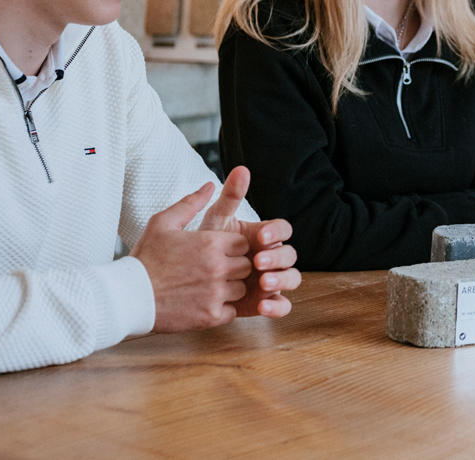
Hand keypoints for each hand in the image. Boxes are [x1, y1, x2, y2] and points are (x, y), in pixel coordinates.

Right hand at [131, 180, 251, 331]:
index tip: (217, 253)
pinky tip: (204, 304)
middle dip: (234, 267)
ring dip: (230, 288)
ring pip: (242, 288)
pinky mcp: (210, 316)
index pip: (244, 244)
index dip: (232, 248)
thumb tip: (209, 185)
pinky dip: (222, 309)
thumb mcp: (163, 223)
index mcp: (211, 243)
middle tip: (212, 271)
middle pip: (246, 265)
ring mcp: (215, 293)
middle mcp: (218, 267)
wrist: (126, 297)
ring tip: (207, 288)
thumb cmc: (144, 259)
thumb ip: (190, 203)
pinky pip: (233, 311)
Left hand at [198, 166, 301, 317]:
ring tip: (263, 283)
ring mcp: (270, 279)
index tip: (261, 236)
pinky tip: (264, 306)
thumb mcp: (215, 222)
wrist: (182, 282)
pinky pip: (281, 305)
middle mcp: (271, 257)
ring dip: (282, 279)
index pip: (282, 229)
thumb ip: (230, 197)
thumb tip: (242, 169)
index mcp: (263, 236)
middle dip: (278, 257)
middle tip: (258, 261)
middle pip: (290, 254)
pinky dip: (278, 306)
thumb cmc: (199, 248)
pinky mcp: (263, 302)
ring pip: (292, 278)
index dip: (276, 232)